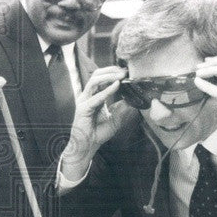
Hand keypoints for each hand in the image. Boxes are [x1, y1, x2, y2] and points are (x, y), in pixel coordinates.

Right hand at [60, 66, 126, 181]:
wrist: (88, 146)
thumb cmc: (98, 133)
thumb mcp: (115, 118)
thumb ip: (122, 107)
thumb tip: (134, 98)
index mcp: (94, 96)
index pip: (102, 78)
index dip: (113, 72)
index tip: (127, 71)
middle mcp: (88, 96)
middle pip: (97, 75)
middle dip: (111, 70)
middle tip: (125, 70)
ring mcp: (84, 101)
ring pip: (95, 81)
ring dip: (109, 76)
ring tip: (122, 75)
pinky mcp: (83, 108)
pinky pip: (96, 96)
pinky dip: (107, 90)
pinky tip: (117, 85)